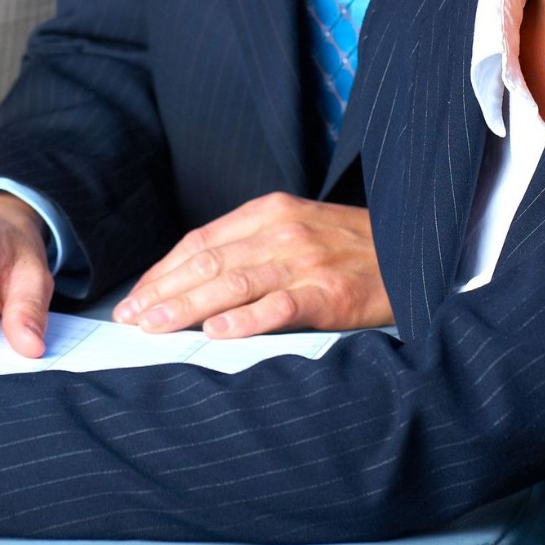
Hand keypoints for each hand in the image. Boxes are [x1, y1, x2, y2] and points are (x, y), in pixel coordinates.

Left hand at [113, 193, 391, 336]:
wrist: (413, 252)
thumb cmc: (348, 248)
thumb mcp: (295, 228)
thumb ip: (249, 246)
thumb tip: (192, 278)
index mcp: (269, 212)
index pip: (200, 242)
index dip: (163, 271)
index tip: (136, 297)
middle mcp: (282, 232)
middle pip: (207, 263)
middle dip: (163, 292)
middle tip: (131, 318)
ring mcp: (306, 262)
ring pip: (232, 284)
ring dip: (186, 307)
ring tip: (155, 327)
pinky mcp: (330, 295)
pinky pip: (279, 307)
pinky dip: (245, 319)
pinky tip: (216, 332)